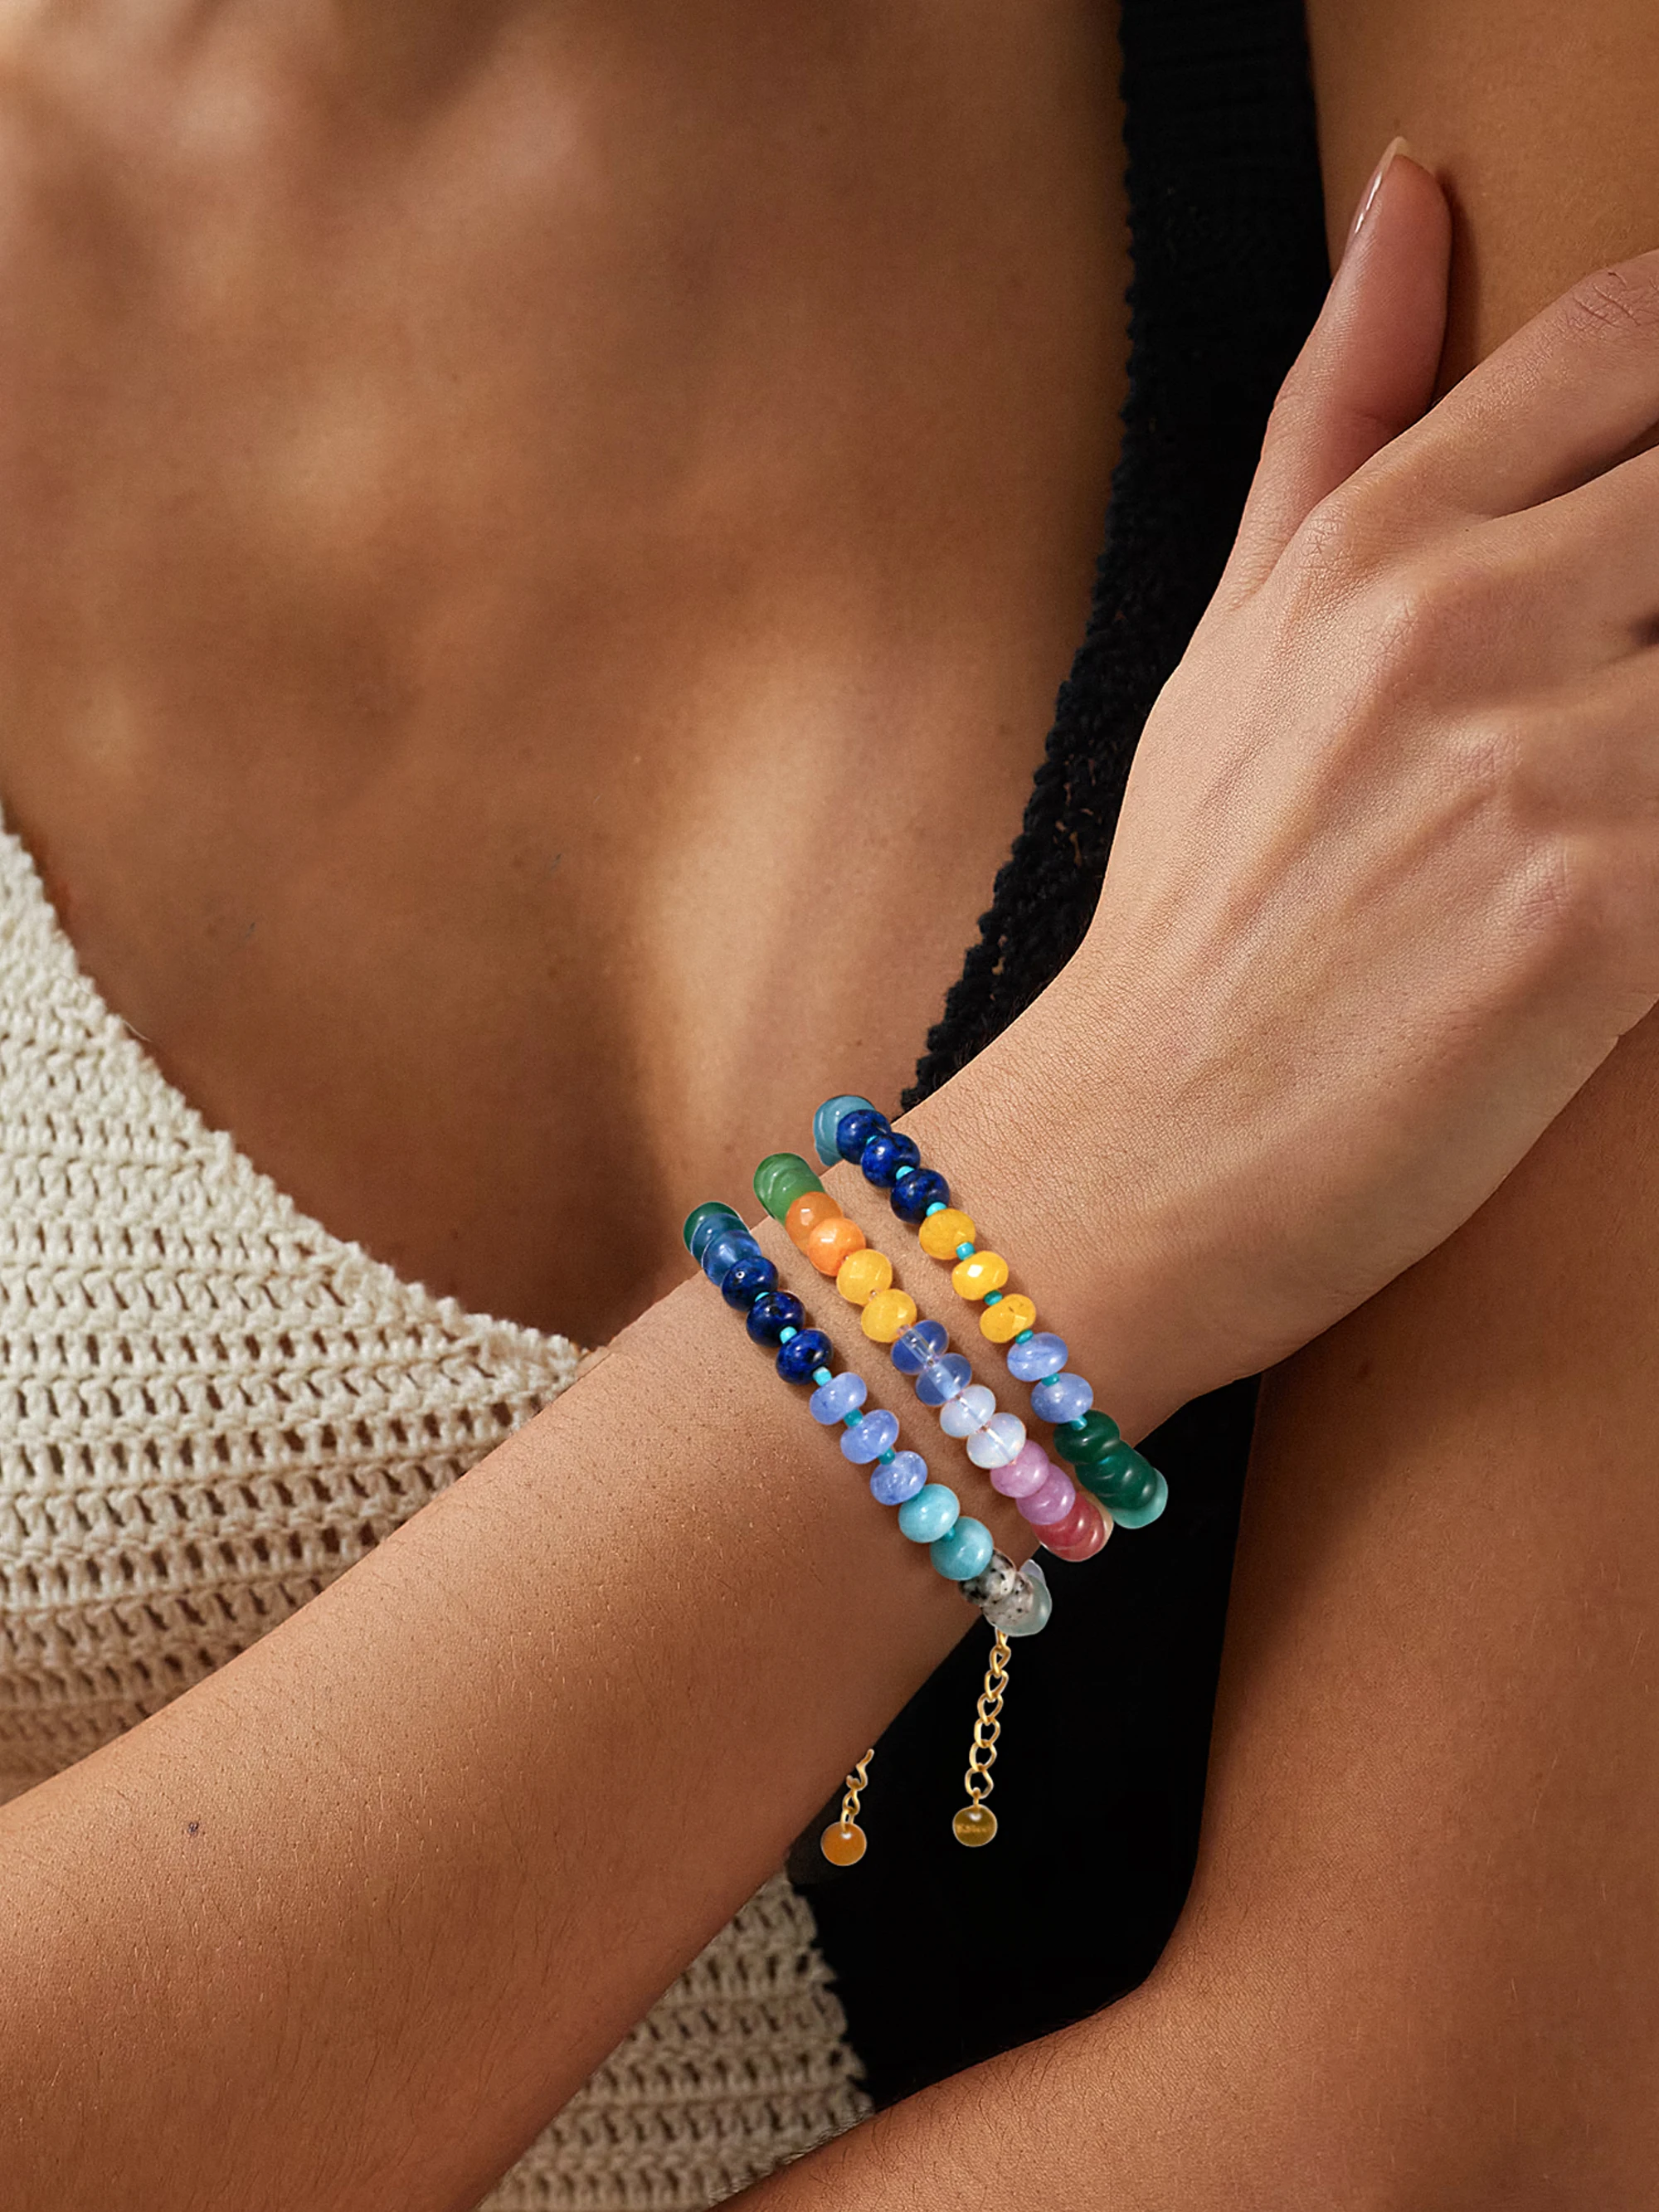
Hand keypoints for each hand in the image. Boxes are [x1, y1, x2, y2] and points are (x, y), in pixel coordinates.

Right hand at [1024, 149, 1658, 1418]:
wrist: (1140, 1155)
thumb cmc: (1193, 909)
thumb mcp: (1232, 638)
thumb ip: (1337, 411)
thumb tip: (1412, 191)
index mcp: (1371, 541)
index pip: (1633, 338)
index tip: (1652, 521)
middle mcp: (1459, 620)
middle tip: (1629, 677)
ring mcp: (1538, 764)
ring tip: (1621, 780)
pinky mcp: (1607, 916)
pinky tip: (1634, 885)